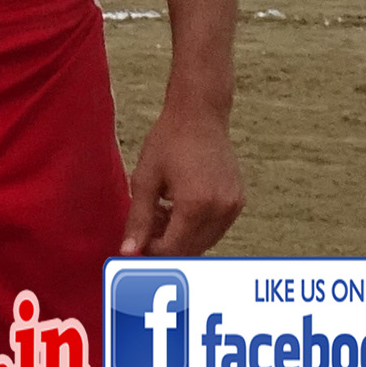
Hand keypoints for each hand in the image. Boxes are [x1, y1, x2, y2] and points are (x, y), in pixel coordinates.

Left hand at [122, 101, 244, 259]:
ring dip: (180, 237)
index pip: (172, 249)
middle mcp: (219, 210)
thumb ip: (139, 220)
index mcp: (195, 205)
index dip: (151, 251)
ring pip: (202, 243)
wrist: (200, 114)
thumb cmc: (169, 141)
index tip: (138, 238)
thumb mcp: (145, 179)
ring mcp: (232, 207)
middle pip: (189, 250)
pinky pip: (214, 229)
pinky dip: (195, 227)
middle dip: (165, 244)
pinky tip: (179, 206)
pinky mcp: (238, 202)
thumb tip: (127, 251)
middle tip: (148, 221)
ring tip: (163, 210)